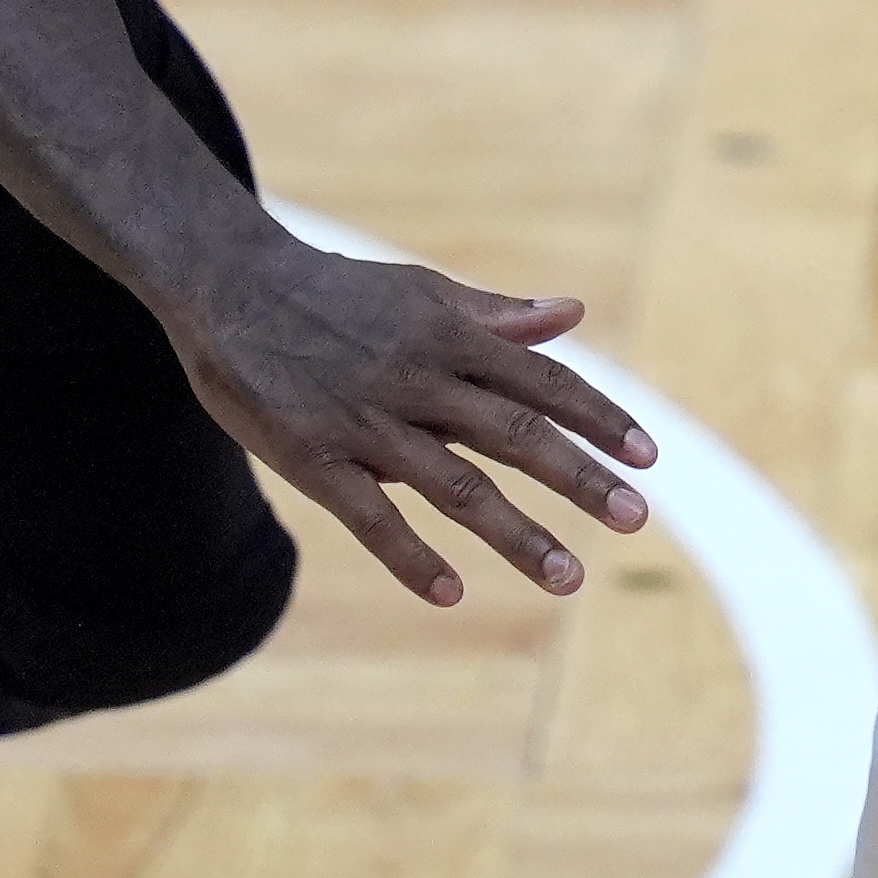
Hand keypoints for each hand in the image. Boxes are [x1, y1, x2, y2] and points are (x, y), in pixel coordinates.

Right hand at [173, 238, 658, 606]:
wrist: (230, 284)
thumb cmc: (337, 292)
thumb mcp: (423, 293)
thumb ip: (497, 315)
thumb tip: (573, 312)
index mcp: (450, 337)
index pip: (542, 380)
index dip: (598, 417)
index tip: (647, 456)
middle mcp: (418, 379)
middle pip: (515, 433)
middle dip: (579, 477)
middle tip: (636, 518)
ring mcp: (366, 422)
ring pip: (455, 485)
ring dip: (516, 534)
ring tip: (568, 578)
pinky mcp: (314, 458)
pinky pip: (371, 517)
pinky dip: (412, 557)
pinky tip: (453, 593)